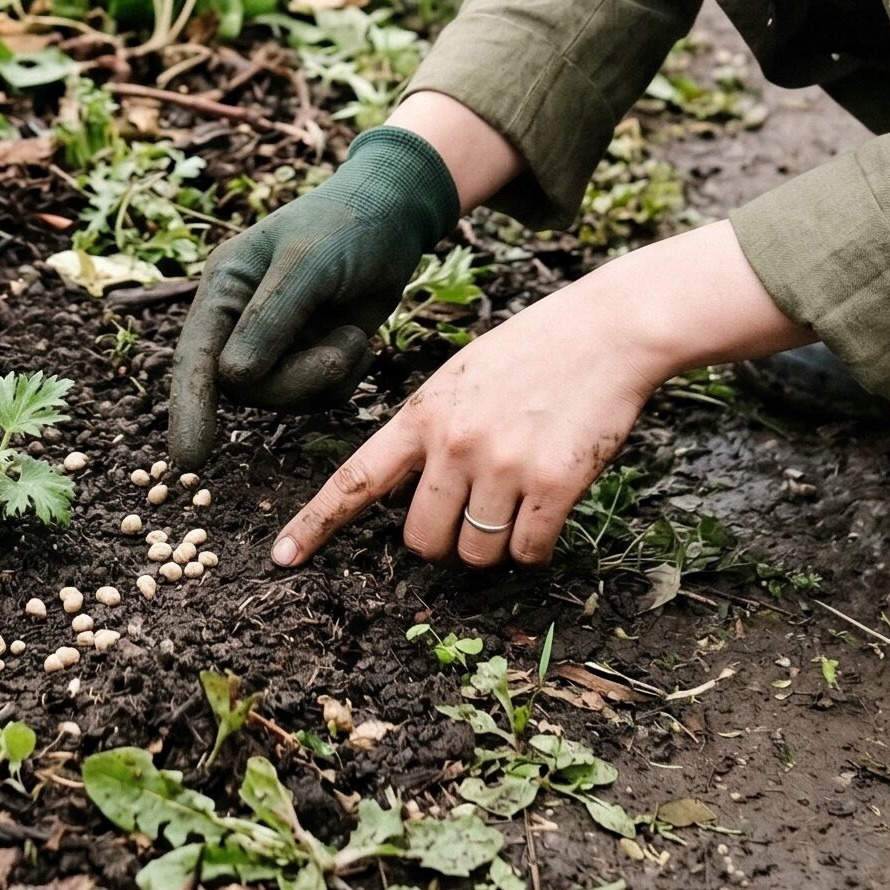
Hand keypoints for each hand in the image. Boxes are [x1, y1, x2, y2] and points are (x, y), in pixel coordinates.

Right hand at [167, 124, 459, 470]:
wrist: (395, 216)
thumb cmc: (346, 226)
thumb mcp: (308, 264)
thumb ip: (271, 319)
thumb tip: (233, 379)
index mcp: (224, 287)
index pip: (196, 355)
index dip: (189, 406)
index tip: (190, 458)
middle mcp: (240, 319)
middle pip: (244, 387)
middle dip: (295, 381)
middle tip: (342, 354)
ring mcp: (275, 341)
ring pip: (281, 397)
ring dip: (323, 377)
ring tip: (354, 337)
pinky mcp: (309, 356)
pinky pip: (315, 396)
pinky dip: (342, 381)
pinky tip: (361, 343)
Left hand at [269, 219, 813, 568]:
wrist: (607, 330)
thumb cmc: (535, 351)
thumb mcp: (462, 376)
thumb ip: (432, 429)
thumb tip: (418, 493)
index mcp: (423, 412)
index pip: (356, 479)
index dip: (316, 523)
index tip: (282, 559)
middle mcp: (454, 442)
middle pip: (420, 540)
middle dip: (443, 539)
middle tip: (473, 509)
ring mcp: (503, 465)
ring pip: (475, 553)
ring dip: (494, 543)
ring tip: (518, 494)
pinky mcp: (554, 485)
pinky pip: (527, 552)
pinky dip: (535, 544)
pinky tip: (549, 504)